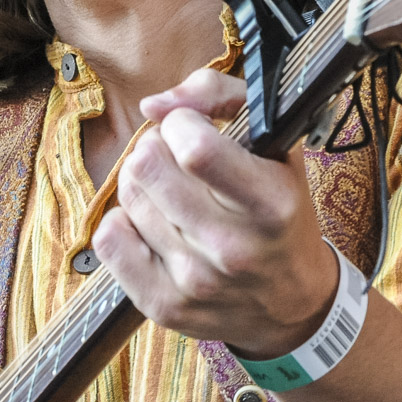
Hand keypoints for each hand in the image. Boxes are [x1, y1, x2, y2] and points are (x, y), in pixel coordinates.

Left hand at [92, 67, 338, 357]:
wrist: (292, 303)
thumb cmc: (279, 211)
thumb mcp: (274, 142)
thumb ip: (218, 97)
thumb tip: (153, 106)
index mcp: (270, 204)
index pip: (195, 148)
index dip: (182, 123)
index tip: (193, 130)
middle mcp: (233, 247)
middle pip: (147, 167)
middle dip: (157, 148)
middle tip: (176, 160)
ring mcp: (195, 281)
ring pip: (128, 197)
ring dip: (143, 185)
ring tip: (171, 194)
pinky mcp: (164, 304)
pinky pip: (109, 239)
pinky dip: (124, 221)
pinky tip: (151, 223)